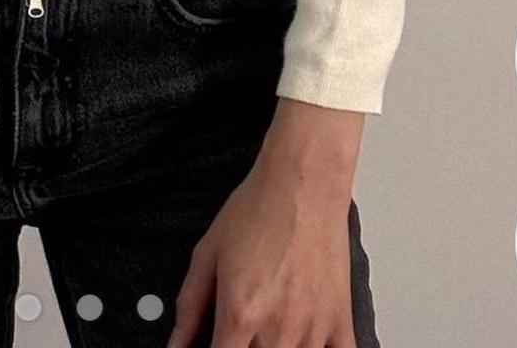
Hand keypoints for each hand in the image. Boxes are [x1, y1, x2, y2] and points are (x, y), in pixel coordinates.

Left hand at [167, 98, 365, 347]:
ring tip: (266, 329)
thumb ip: (190, 305)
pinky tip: (304, 341)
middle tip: (241, 329)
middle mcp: (277, 331)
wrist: (302, 184)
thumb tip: (176, 344)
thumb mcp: (208, 253)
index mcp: (240, 314)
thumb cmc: (256, 211)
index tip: (212, 345)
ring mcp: (313, 331)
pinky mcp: (341, 323)